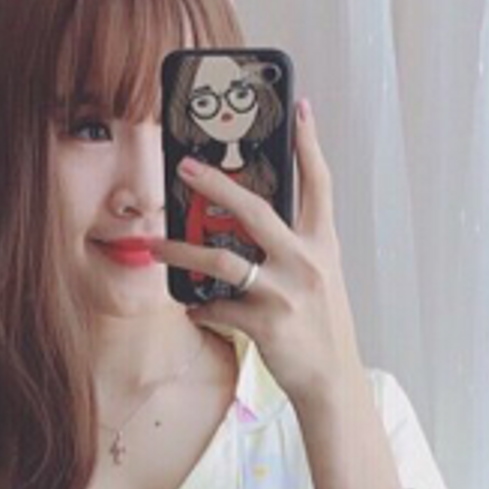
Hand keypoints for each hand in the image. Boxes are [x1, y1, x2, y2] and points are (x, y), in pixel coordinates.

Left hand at [145, 101, 363, 412]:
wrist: (332, 380)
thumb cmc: (321, 327)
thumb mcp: (319, 278)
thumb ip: (293, 248)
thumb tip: (251, 226)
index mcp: (322, 245)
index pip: (319, 184)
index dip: (310, 144)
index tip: (301, 107)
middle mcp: (306, 262)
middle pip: (256, 210)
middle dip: (216, 184)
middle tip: (184, 168)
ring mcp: (286, 293)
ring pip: (222, 261)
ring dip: (182, 252)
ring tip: (155, 246)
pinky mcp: (267, 324)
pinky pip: (218, 307)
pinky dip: (200, 307)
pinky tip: (194, 308)